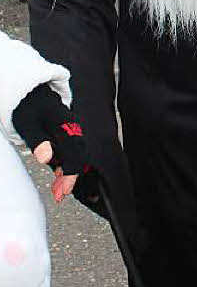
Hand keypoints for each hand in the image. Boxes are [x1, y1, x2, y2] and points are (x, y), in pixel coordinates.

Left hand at [11, 84, 87, 202]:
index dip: (71, 174)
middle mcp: (72, 129)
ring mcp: (70, 131)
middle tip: (59, 195)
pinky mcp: (65, 134)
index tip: (64, 190)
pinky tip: (58, 174)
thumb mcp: (27, 124)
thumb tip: (47, 158)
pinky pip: (70, 151)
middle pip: (79, 156)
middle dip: (71, 178)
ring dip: (68, 174)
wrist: (28, 91)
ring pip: (75, 155)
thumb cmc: (27, 107)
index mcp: (66, 127)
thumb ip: (38, 141)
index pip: (76, 154)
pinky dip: (66, 165)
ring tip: (57, 190)